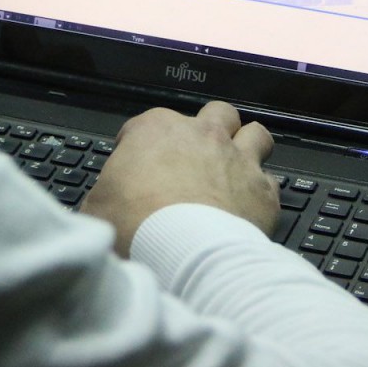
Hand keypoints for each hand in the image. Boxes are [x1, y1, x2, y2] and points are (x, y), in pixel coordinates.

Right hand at [81, 101, 278, 256]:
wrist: (184, 253)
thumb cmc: (136, 226)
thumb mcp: (96, 208)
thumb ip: (103, 197)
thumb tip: (98, 208)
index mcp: (155, 130)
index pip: (147, 124)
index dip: (141, 146)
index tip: (138, 167)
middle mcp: (201, 135)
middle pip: (215, 113)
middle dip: (210, 129)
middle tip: (199, 156)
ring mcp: (237, 158)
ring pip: (255, 133)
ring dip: (247, 146)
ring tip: (237, 168)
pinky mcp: (263, 190)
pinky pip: (271, 180)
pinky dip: (262, 192)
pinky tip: (250, 207)